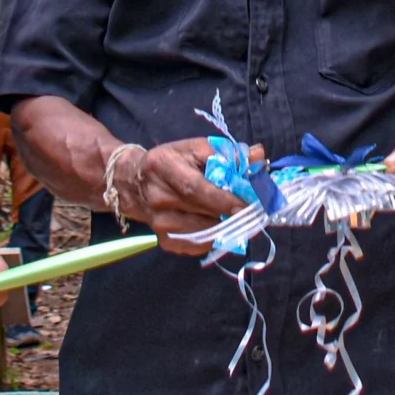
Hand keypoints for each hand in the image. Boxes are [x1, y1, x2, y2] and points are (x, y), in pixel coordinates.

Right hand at [117, 137, 256, 254]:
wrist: (135, 184)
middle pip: (201, 212)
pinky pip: (198, 245)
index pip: (195, 187)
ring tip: (238, 217)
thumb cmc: (172, 162)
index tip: (248, 204)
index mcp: (162, 166)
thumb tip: (260, 157)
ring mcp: (159, 223)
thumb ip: (229, 153)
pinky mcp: (164, 241)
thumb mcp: (196, 148)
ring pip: (203, 232)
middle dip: (232, 214)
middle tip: (254, 212)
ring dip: (225, 227)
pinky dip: (215, 238)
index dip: (223, 198)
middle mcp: (157, 197)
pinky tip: (220, 226)